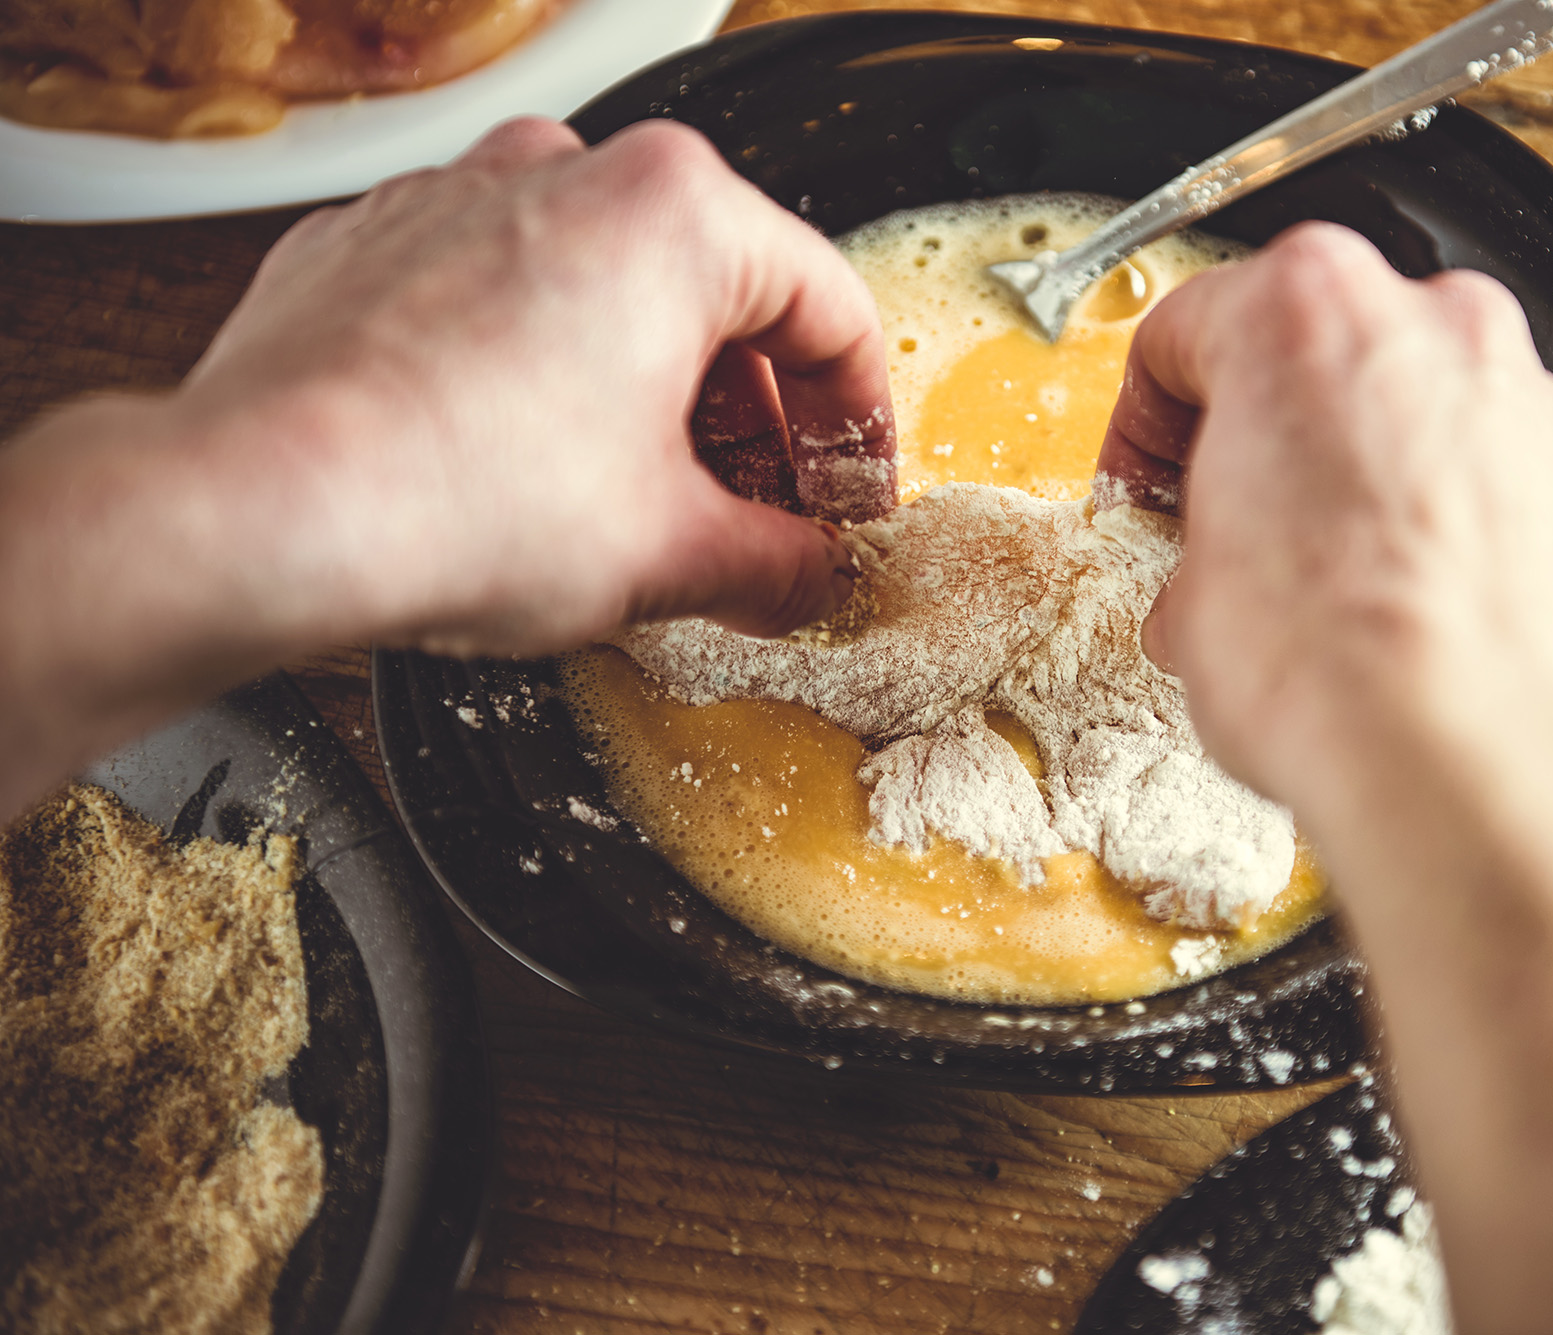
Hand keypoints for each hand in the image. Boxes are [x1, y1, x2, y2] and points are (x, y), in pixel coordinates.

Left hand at [181, 115, 895, 654]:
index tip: (849, 489)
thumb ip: (776, 563)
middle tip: (763, 510)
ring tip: (650, 500)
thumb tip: (807, 576)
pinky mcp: (378, 244)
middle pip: (719, 291)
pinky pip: (504, 298)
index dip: (859, 422)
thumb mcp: (669, 554)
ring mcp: (460, 196)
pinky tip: (536, 467)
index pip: (830, 308)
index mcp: (675, 212)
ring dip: (653, 393)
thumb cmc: (460, 501)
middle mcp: (567, 169)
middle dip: (754, 416)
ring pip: (608, 288)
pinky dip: (545, 372)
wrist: (258, 510)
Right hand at [1095, 222, 1552, 802]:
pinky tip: (1431, 603)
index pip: (1186, 330)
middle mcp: (1432, 324)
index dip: (1146, 425)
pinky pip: (1514, 472)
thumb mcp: (1189, 609)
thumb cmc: (1333, 672)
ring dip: (1382, 471)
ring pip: (1428, 406)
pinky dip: (1474, 520)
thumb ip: (1202, 549)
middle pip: (1323, 351)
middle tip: (1245, 527)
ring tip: (1347, 579)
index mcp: (1302, 312)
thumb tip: (1220, 583)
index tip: (1151, 480)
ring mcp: (1531, 392)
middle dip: (1279, 437)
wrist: (1469, 762)